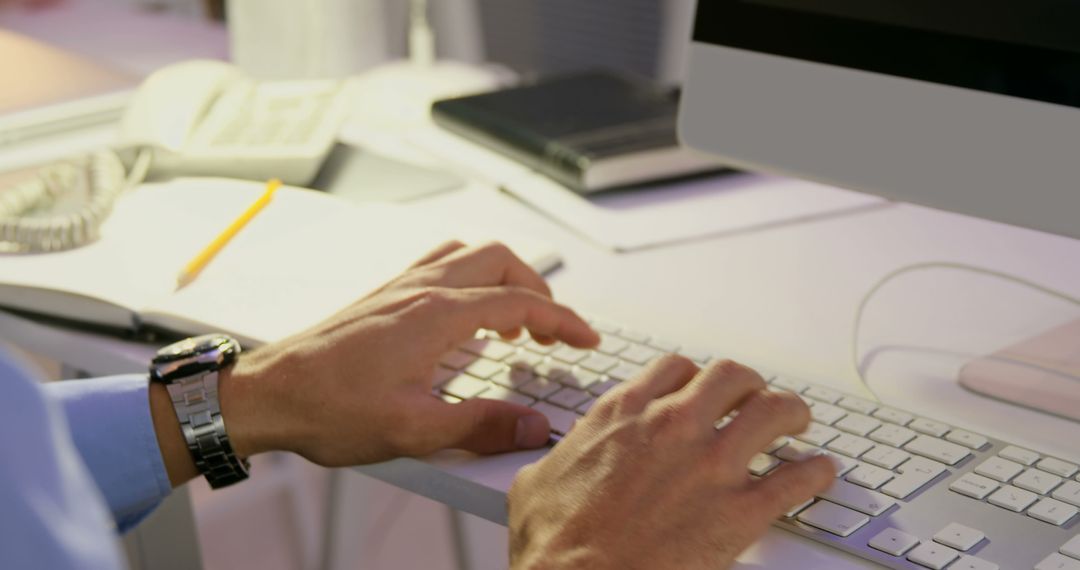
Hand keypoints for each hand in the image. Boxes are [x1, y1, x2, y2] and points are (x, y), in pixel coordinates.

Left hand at [219, 241, 598, 465]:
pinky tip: (464, 314)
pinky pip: (440, 264)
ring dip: (502, 278)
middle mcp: (420, 289)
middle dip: (538, 289)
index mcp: (436, 314)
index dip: (563, 320)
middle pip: (500, 261)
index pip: (519, 301)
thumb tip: (532, 427)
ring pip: (469, 255)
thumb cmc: (329, 408)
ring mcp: (399, 287)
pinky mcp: (383, 295)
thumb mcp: (414, 430)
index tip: (585, 339)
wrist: (269, 394)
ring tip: (513, 321)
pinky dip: (469, 279)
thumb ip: (482, 426)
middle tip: (553, 330)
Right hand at [507, 357, 835, 569]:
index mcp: (624, 415)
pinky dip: (814, 472)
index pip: (674, 369)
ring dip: (790, 411)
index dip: (694, 377)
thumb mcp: (537, 484)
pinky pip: (796, 478)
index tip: (699, 389)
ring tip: (797, 420)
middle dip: (747, 385)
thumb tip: (556, 456)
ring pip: (773, 410)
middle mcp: (672, 427)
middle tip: (753, 398)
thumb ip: (559, 457)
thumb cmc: (555, 547)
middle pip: (730, 376)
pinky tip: (819, 471)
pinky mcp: (740, 511)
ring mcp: (711, 466)